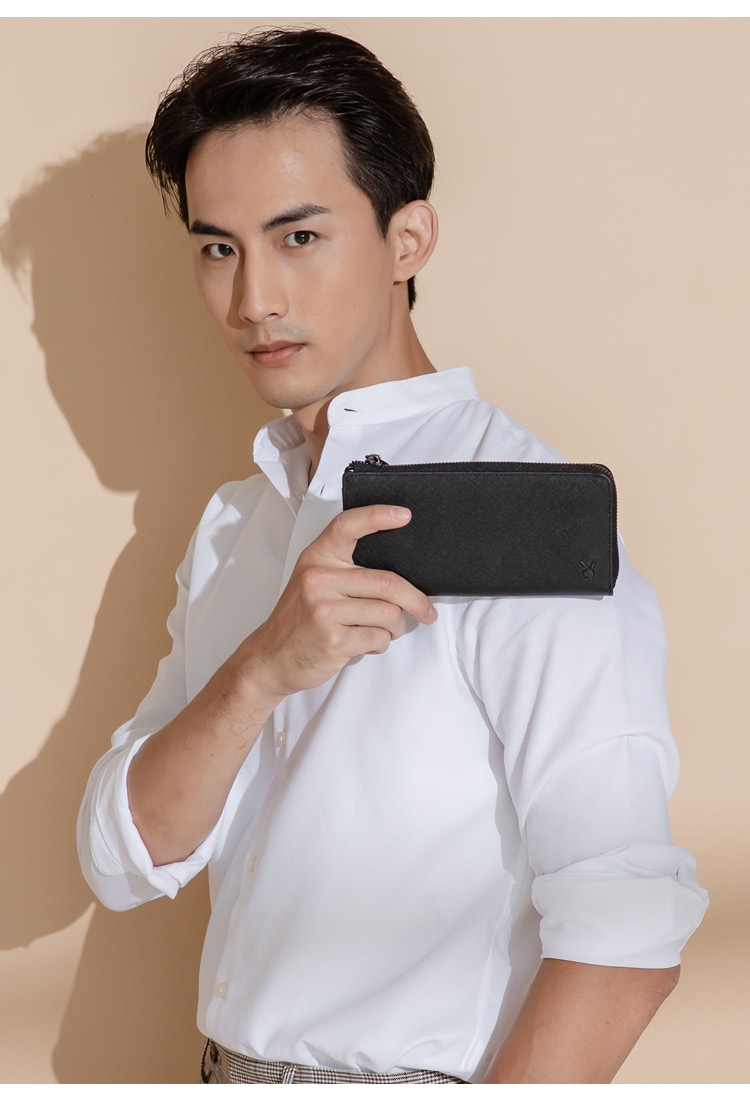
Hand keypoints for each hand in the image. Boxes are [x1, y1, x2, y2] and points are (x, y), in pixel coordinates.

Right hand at [240, 504, 436, 697]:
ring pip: (388, 614)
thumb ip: (345, 570)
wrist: (270, 657)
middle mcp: (319, 579)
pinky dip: (380, 643)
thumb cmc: (299, 620)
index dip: (378, 516)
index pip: (347, 526)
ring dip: (395, 627)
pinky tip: (364, 643)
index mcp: (317, 558)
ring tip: (382, 630)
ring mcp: (325, 610)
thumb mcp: (312, 582)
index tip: (404, 515)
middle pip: (387, 583)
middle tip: (426, 611)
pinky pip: (379, 637)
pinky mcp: (333, 639)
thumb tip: (398, 576)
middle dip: (416, 600)